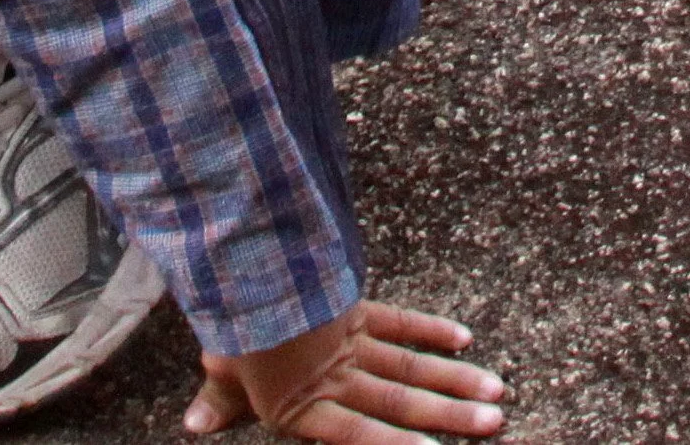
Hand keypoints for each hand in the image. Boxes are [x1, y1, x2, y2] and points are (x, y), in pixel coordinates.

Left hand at [182, 300, 504, 444]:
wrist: (239, 261)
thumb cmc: (229, 321)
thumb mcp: (221, 366)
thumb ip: (219, 402)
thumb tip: (192, 429)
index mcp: (304, 404)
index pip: (356, 435)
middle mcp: (335, 376)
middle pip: (398, 401)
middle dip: (449, 416)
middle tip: (495, 423)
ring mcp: (349, 339)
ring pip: (409, 365)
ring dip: (454, 380)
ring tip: (497, 394)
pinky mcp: (353, 306)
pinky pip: (398, 321)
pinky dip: (430, 328)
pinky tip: (463, 338)